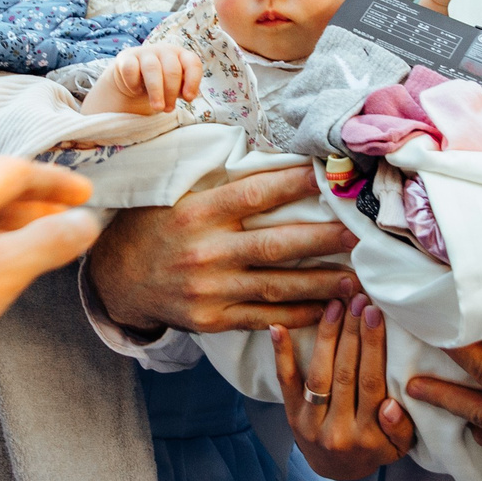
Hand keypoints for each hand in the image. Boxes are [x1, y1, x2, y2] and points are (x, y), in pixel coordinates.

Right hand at [86, 43, 201, 114]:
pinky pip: (130, 69)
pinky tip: (136, 91)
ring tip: (157, 107)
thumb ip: (184, 90)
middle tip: (168, 109)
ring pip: (152, 68)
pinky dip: (134, 83)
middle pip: (172, 69)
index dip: (193, 81)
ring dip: (156, 91)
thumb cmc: (160, 84)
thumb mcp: (175, 87)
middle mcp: (164, 50)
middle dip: (171, 92)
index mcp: (180, 55)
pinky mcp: (126, 57)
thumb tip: (189, 96)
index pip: (192, 63)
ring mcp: (145, 52)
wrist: (134, 81)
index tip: (188, 99)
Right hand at [87, 167, 357, 335]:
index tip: (330, 174)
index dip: (295, 183)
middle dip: (325, 239)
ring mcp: (209, 290)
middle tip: (364, 233)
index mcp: (198, 212)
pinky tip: (328, 309)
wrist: (117, 280)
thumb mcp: (178, 196)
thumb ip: (223, 185)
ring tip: (359, 277)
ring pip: (278, 286)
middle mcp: (205, 251)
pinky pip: (264, 318)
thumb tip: (275, 160)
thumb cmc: (156, 228)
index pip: (256, 194)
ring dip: (323, 283)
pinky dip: (299, 314)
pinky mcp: (212, 320)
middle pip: (277, 245)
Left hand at [272, 296, 415, 479]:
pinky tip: (278, 327)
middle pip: (346, 373)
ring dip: (327, 335)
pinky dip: (281, 354)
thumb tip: (390, 405)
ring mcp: (310, 423)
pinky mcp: (291, 414)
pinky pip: (285, 382)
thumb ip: (400, 428)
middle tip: (358, 298)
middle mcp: (336, 430)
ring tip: (336, 304)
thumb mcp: (398, 448)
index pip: (371, 383)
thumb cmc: (373, 448)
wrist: (336, 471)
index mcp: (367, 436)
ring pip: (319, 373)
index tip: (375, 313)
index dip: (373, 346)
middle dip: (352, 332)